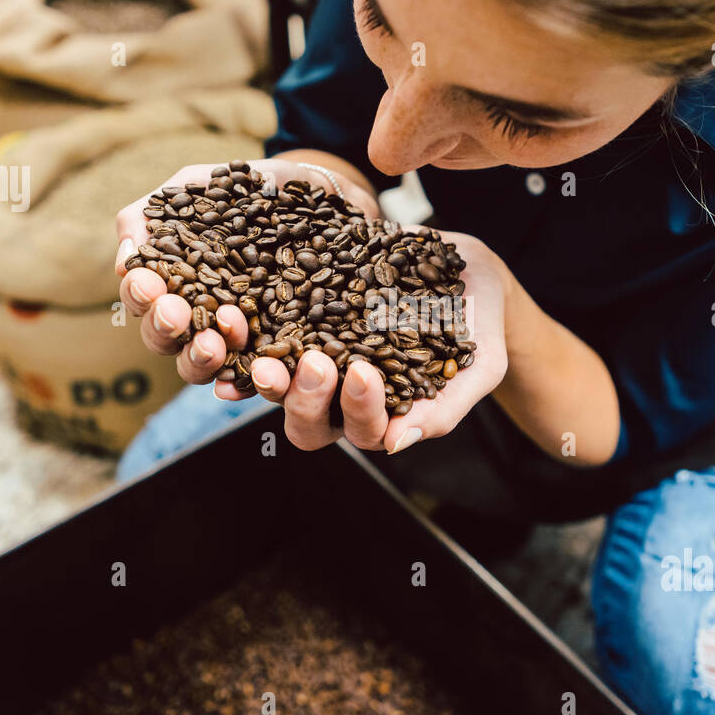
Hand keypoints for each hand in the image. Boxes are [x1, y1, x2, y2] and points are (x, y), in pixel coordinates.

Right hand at [113, 159, 377, 384]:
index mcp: (176, 281)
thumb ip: (156, 212)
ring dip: (200, 359)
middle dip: (166, 330)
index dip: (140, 296)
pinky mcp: (282, 352)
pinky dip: (246, 386)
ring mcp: (242, 339)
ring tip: (215, 342)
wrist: (326, 192)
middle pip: (167, 341)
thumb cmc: (256, 187)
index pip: (145, 300)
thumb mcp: (202, 184)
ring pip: (204, 366)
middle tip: (176, 314)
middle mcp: (202, 317)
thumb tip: (124, 261)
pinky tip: (243, 383)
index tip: (147, 282)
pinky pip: (259, 379)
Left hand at [243, 230, 509, 454]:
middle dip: (306, 398)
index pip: (363, 432)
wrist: (466, 270)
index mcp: (386, 416)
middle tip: (313, 363)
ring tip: (262, 354)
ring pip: (278, 388)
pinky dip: (245, 336)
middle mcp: (343, 399)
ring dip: (265, 378)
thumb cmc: (481, 324)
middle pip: (308, 423)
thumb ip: (446, 407)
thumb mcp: (481, 365)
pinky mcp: (299, 323)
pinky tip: (232, 319)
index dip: (358, 411)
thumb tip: (396, 444)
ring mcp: (317, 362)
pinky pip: (264, 337)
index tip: (363, 372)